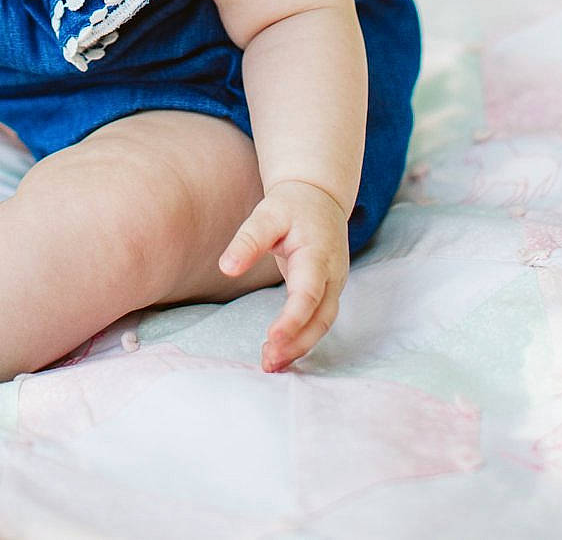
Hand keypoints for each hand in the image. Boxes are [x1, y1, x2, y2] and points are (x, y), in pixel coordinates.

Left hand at [218, 178, 349, 370]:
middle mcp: (332, 274)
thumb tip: (226, 268)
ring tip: (270, 364)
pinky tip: (280, 352)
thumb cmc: (291, 206)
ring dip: (300, 347)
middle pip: (321, 318)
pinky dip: (302, 339)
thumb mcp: (267, 214)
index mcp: (318, 254)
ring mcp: (335, 285)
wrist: (320, 197)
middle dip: (297, 344)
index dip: (293, 319)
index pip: (309, 293)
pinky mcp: (328, 292)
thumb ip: (248, 240)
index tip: (273, 339)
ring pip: (323, 324)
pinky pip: (319, 321)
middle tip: (268, 362)